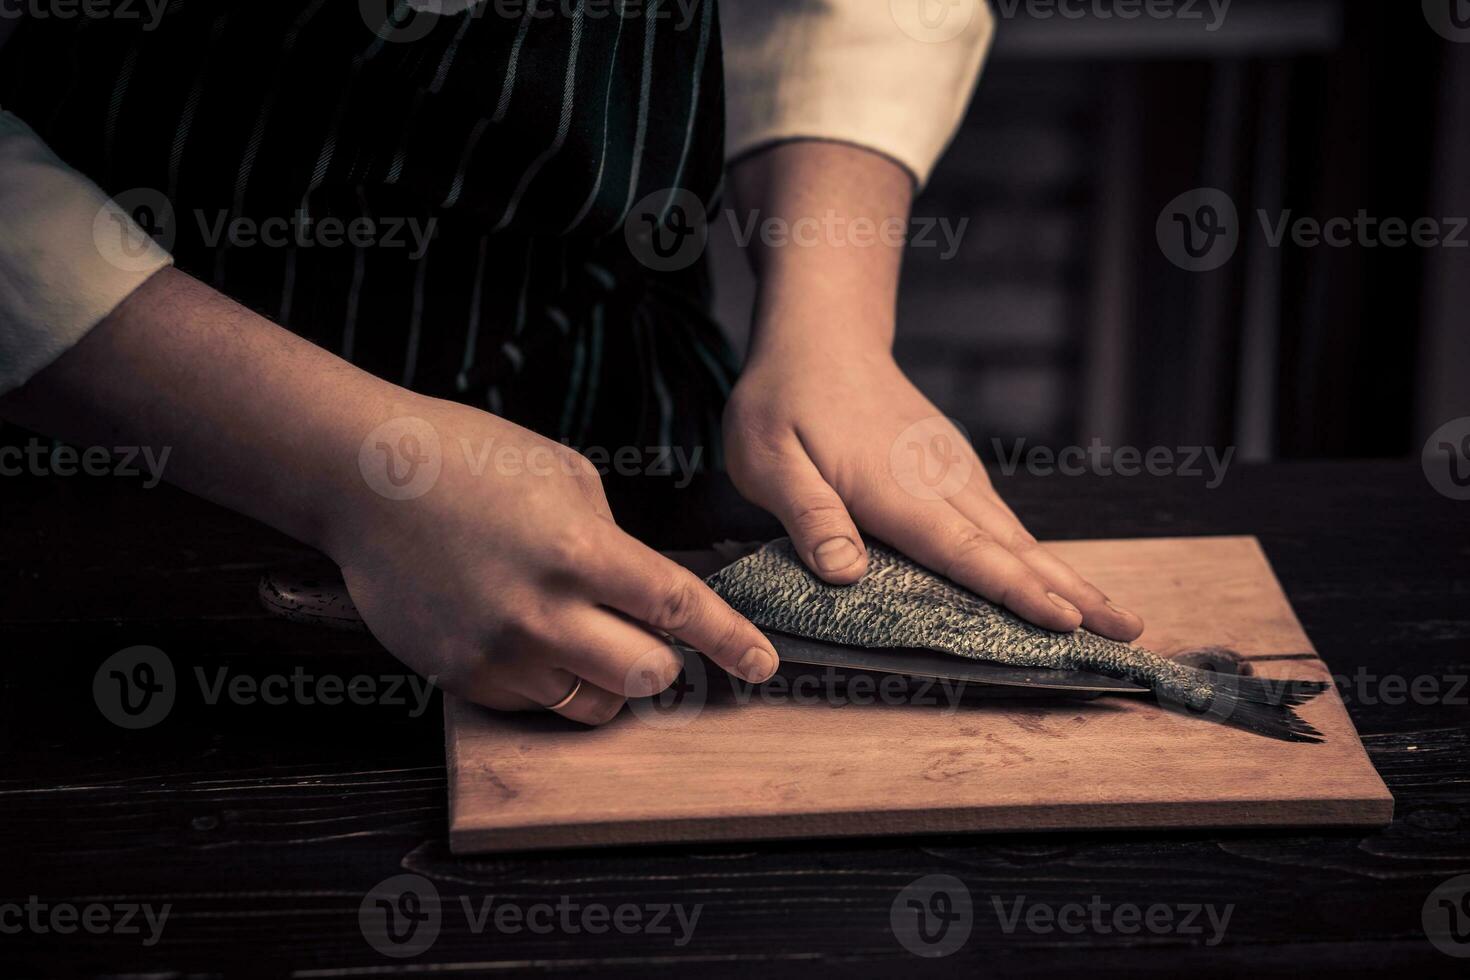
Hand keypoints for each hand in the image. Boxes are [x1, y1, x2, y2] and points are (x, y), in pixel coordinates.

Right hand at [0, 268, 776, 726]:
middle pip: (646, 675)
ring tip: (585, 634)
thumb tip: (644, 591)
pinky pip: (537, 703)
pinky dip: (552, 680)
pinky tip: (528, 633)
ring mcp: (500, 652)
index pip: (677, 609)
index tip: (762, 666)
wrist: (367, 480)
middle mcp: (543, 612)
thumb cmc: (470, 461)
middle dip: (665, 661)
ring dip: (610, 677)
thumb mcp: (566, 477)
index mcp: (580, 550)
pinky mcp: (462, 677)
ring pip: (594, 702)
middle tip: (652, 637)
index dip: (730, 642)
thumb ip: (613, 541)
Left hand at [724, 346, 1143, 640]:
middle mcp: (939, 482)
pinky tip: (1056, 582)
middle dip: (1074, 594)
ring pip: (1017, 536)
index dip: (1014, 591)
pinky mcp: (953, 470)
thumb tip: (846, 573)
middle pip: (1014, 549)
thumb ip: (809, 514)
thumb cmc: (784, 401)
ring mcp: (953, 473)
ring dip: (1069, 577)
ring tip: (1116, 619)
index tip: (1066, 622)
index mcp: (895, 489)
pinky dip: (1036, 556)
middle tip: (1131, 634)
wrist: (820, 336)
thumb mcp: (768, 458)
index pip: (963, 549)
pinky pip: (1002, 522)